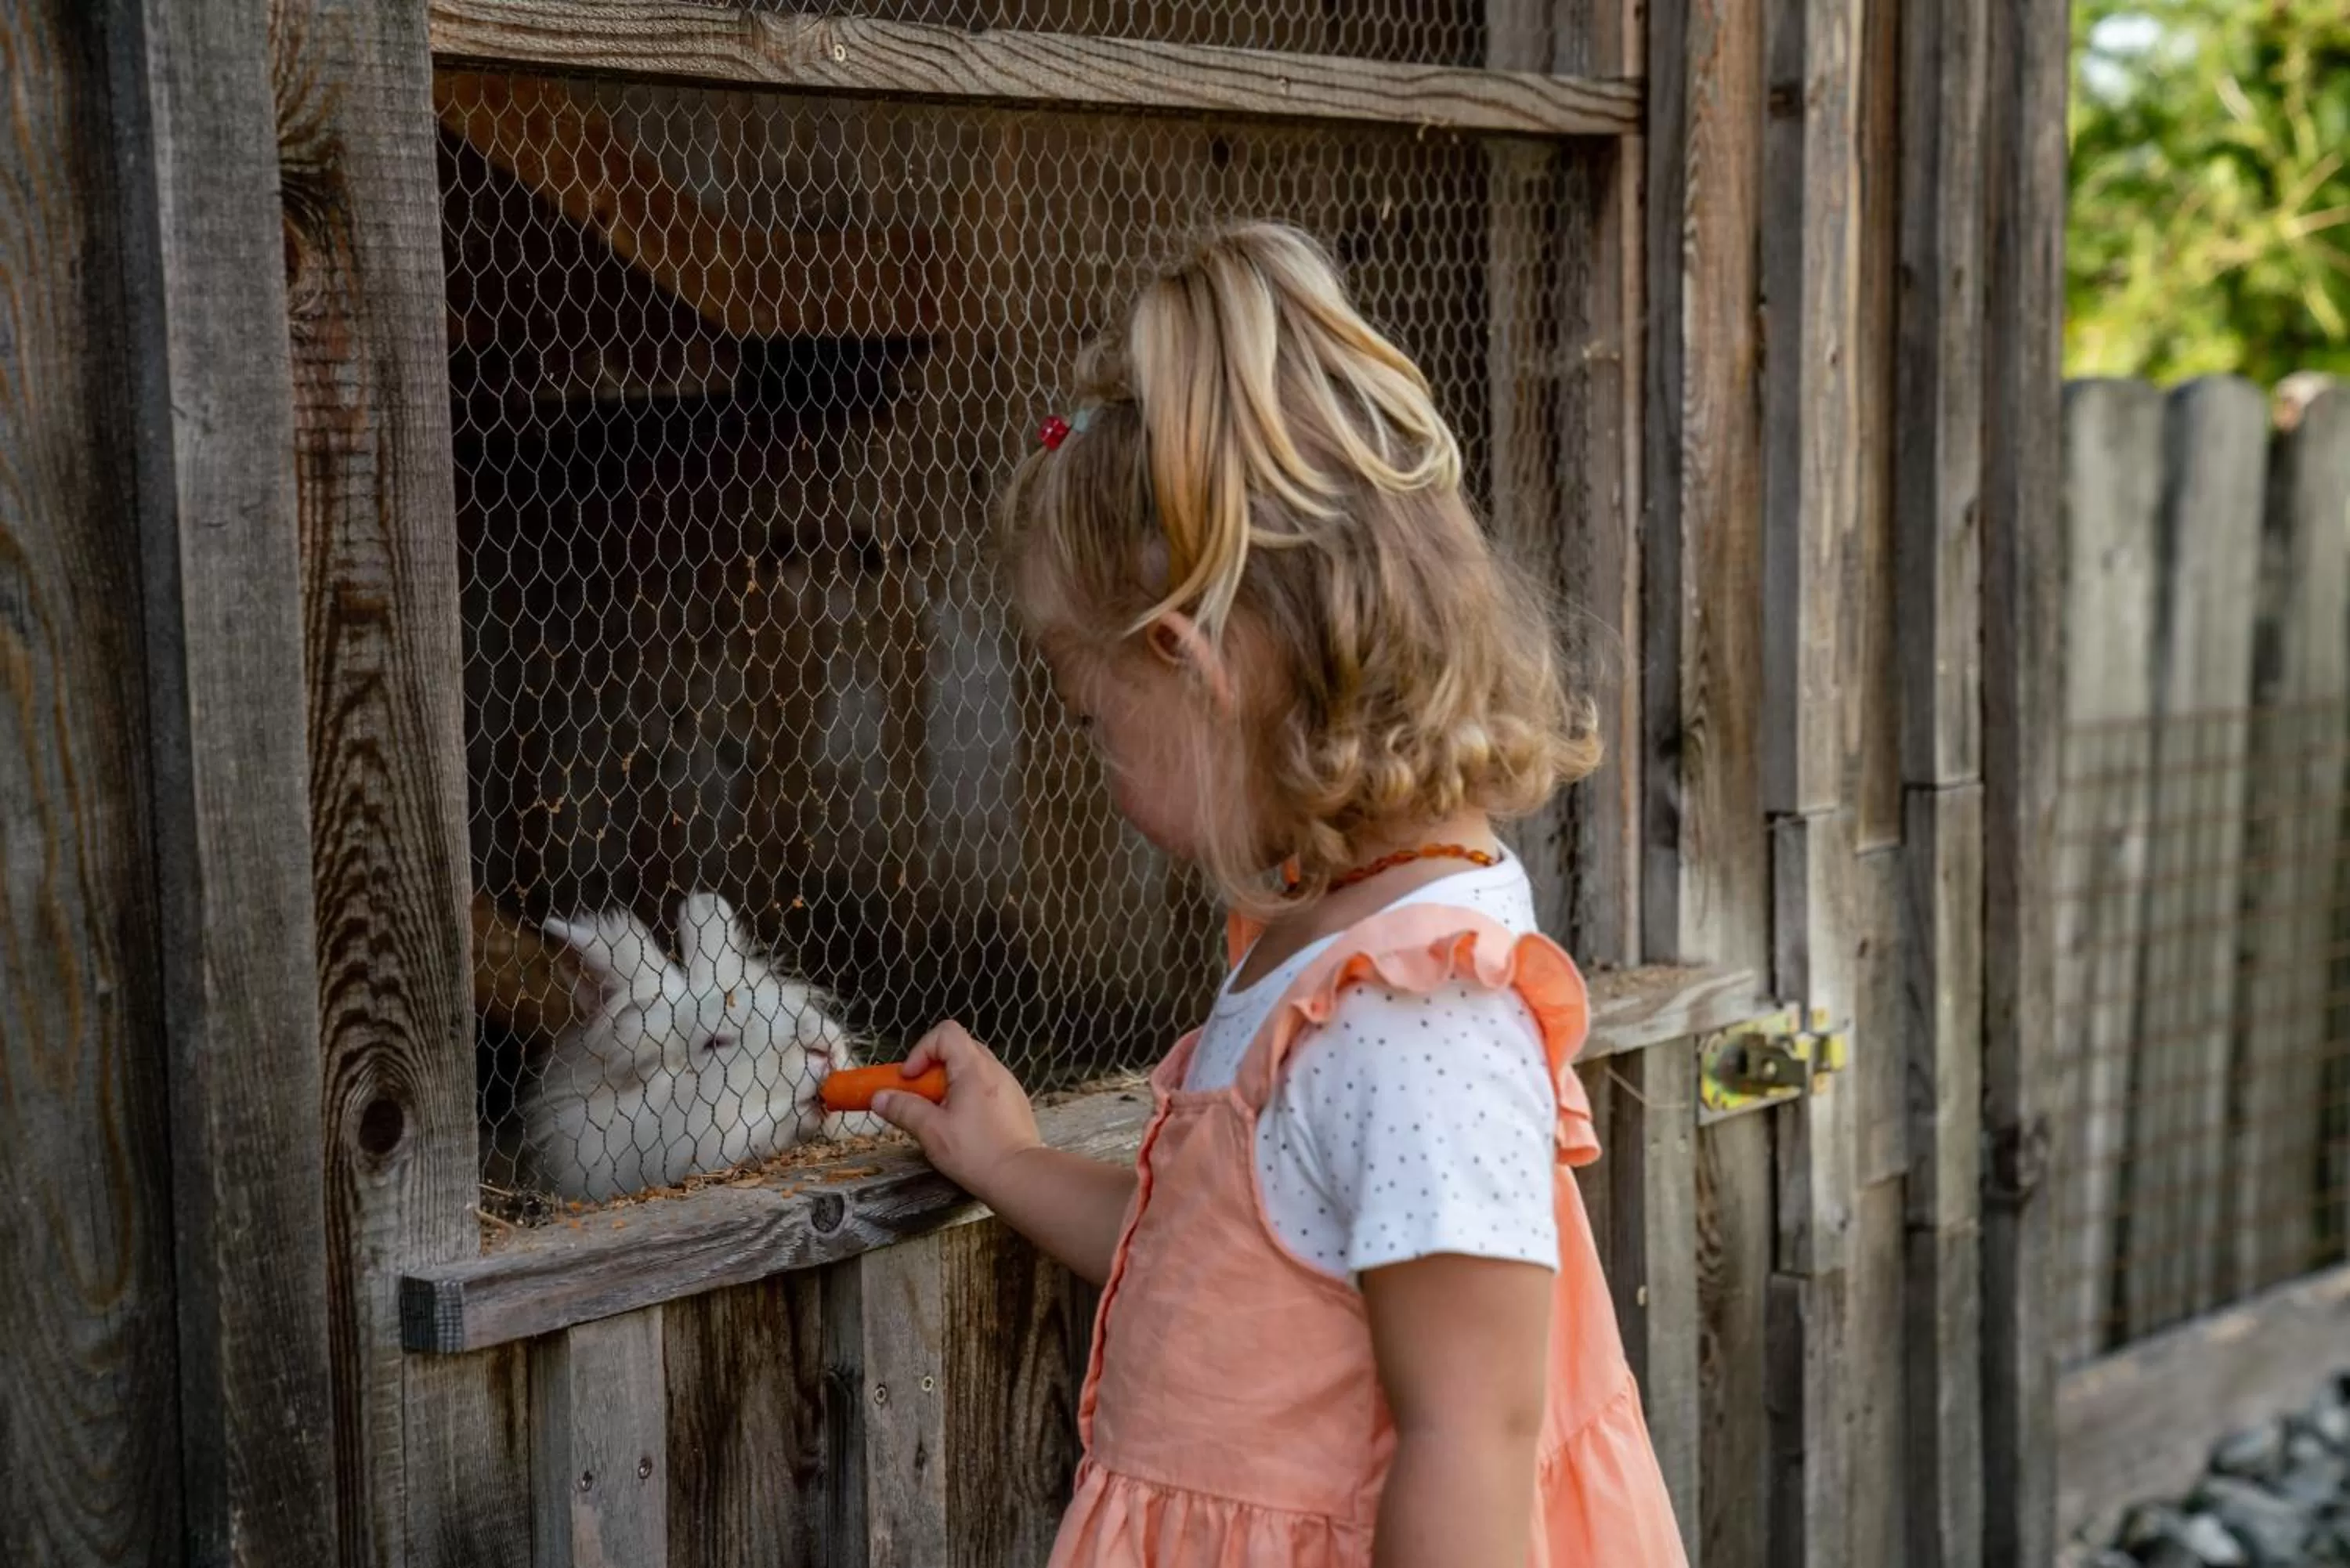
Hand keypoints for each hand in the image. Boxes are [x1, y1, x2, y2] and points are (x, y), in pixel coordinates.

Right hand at [870, 1020, 1041, 1197]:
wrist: (1021, 1177)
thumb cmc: (976, 1153)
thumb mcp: (931, 1131)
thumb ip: (904, 1109)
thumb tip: (880, 1097)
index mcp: (974, 1069)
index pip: (946, 1033)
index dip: (921, 1050)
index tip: (910, 1078)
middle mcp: (995, 1070)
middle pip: (959, 1048)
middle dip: (933, 1067)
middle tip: (921, 1094)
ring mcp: (1008, 1086)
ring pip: (973, 1068)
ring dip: (950, 1082)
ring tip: (940, 1112)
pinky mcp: (1014, 1103)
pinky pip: (986, 1085)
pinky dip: (968, 1094)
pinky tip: (962, 1124)